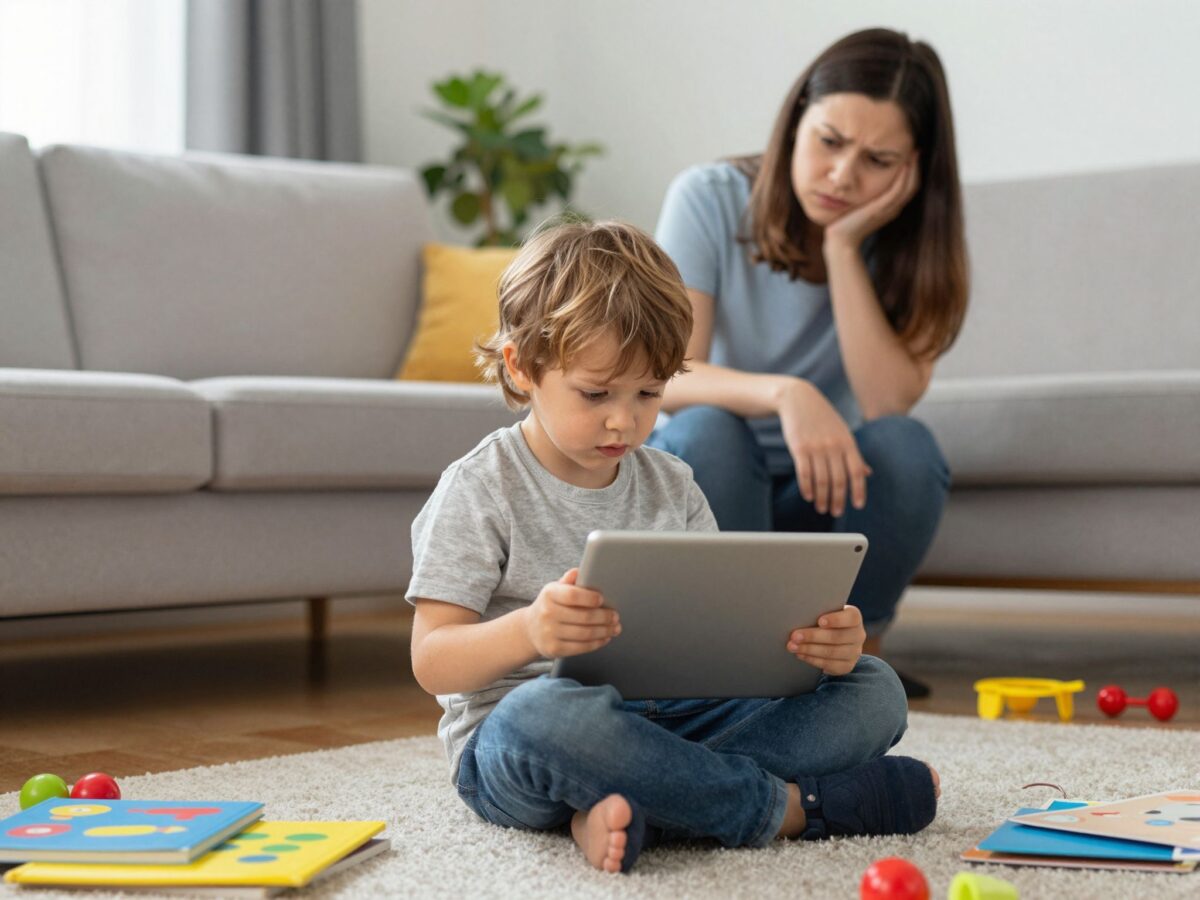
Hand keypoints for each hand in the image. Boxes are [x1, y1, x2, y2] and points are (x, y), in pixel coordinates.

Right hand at [523, 568, 620, 658]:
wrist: (531, 629)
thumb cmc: (550, 606)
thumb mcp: (555, 590)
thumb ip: (569, 581)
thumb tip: (579, 572)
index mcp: (549, 594)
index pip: (572, 595)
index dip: (590, 598)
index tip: (602, 599)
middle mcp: (547, 614)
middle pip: (584, 617)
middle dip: (604, 617)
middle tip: (615, 616)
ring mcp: (549, 633)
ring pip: (585, 634)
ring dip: (605, 631)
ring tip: (615, 628)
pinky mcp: (554, 649)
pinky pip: (581, 647)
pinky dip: (597, 643)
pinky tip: (605, 638)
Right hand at [777, 378, 871, 516]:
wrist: (798, 399)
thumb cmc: (822, 418)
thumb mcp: (842, 433)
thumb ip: (853, 454)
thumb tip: (867, 473)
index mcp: (848, 442)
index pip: (857, 471)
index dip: (859, 491)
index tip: (857, 506)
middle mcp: (834, 446)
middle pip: (839, 480)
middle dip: (838, 500)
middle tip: (835, 512)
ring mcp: (816, 447)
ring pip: (821, 480)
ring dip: (822, 498)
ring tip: (821, 508)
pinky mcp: (799, 448)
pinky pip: (804, 473)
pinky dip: (807, 488)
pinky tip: (808, 496)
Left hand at [786, 604, 864, 675]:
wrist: (834, 638)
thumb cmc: (826, 620)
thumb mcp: (825, 612)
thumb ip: (817, 611)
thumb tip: (798, 613)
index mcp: (854, 618)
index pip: (850, 618)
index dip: (836, 620)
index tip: (820, 621)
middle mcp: (858, 635)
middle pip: (836, 637)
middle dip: (813, 636)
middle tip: (794, 636)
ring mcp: (854, 652)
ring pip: (832, 652)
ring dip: (809, 649)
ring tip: (792, 646)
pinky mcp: (847, 665)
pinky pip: (829, 664)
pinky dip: (812, 660)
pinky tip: (800, 655)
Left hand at [823, 155, 919, 250]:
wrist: (841, 240)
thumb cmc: (847, 223)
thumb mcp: (861, 205)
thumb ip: (868, 196)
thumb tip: (864, 180)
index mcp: (890, 208)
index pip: (908, 187)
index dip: (913, 172)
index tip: (912, 155)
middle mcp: (893, 209)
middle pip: (913, 186)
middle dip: (916, 167)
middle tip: (916, 150)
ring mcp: (888, 210)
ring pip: (908, 188)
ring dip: (913, 169)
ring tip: (913, 153)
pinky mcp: (879, 210)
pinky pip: (896, 192)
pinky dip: (903, 178)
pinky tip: (904, 165)